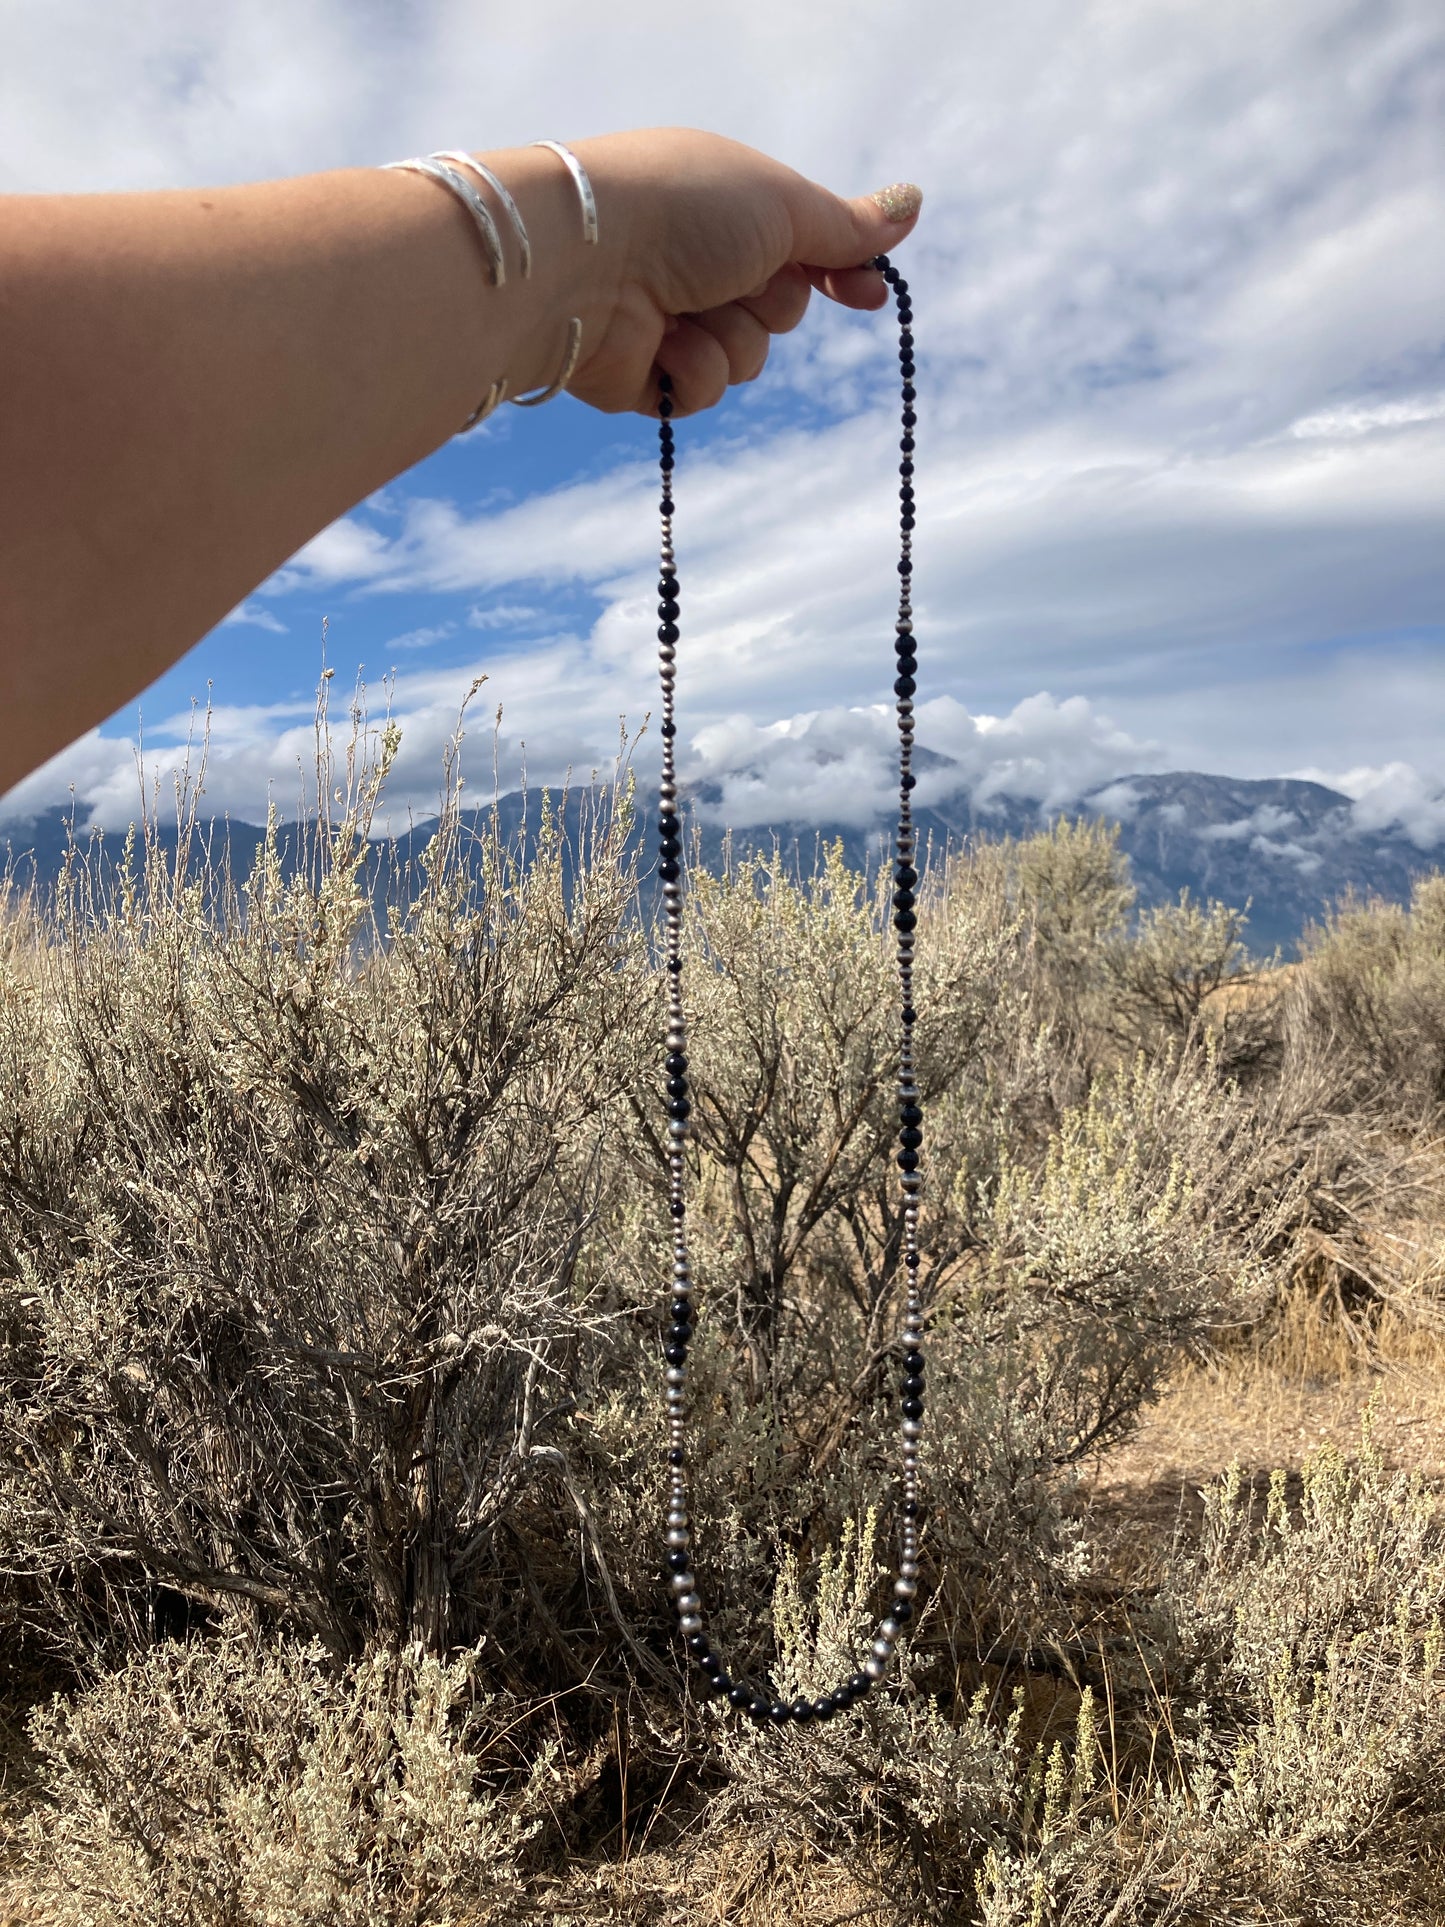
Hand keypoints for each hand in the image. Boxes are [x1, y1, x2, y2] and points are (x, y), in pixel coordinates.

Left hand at [561, 128, 921, 416]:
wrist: (585, 261)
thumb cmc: (682, 211)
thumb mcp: (781, 205)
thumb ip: (845, 225)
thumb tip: (911, 207)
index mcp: (725, 207)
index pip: (802, 248)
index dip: (840, 272)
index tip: (872, 295)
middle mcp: (695, 261)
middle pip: (781, 309)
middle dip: (772, 300)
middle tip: (734, 275)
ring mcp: (669, 319)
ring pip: (747, 356)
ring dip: (732, 335)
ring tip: (685, 308)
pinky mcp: (643, 375)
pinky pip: (704, 392)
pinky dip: (693, 369)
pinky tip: (660, 342)